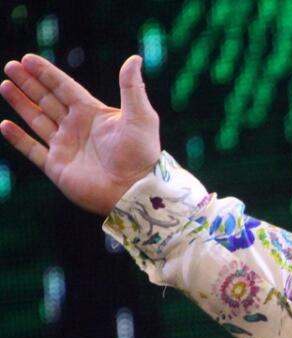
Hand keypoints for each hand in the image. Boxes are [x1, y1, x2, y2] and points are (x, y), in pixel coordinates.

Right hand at [0, 53, 160, 213]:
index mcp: (93, 114)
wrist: (136, 190)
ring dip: (21, 104)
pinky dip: (18, 138)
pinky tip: (5, 124)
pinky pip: (32, 150)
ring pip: (37, 120)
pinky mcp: (57, 167)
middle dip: (29, 83)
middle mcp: (77, 128)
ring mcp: (66, 147)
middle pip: (47, 100)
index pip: (65, 87)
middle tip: (10, 66)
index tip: (27, 59)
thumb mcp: (140, 116)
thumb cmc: (142, 153)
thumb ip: (132, 87)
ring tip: (4, 85)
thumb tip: (134, 58)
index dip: (46, 74)